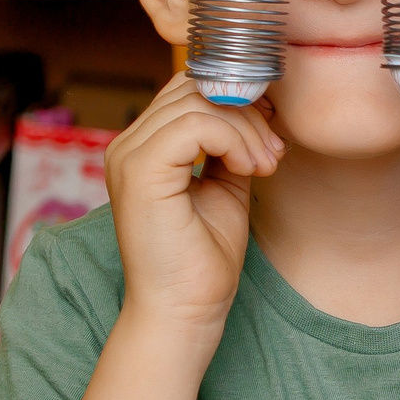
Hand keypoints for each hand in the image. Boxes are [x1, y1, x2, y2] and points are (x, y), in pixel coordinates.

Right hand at [105, 73, 282, 336]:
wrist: (185, 310)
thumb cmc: (203, 259)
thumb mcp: (225, 186)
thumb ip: (230, 146)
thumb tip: (256, 110)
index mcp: (143, 147)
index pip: (189, 89)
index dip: (237, 102)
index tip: (269, 140)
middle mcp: (128, 145)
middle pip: (194, 88)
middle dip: (246, 114)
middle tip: (271, 155)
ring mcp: (129, 155)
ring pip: (199, 102)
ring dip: (246, 131)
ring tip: (263, 167)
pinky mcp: (140, 171)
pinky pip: (196, 125)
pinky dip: (234, 140)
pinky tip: (249, 169)